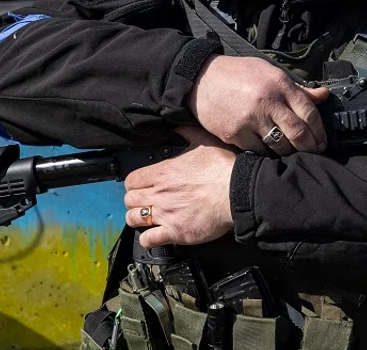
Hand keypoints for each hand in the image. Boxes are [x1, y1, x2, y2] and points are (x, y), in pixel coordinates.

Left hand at [124, 126, 236, 247]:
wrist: (237, 192)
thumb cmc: (223, 168)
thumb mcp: (204, 142)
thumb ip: (188, 134)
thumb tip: (180, 125)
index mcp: (163, 172)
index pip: (131, 180)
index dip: (134, 183)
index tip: (141, 186)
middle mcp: (159, 194)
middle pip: (129, 200)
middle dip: (134, 201)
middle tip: (144, 202)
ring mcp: (165, 214)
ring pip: (133, 219)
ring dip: (138, 219)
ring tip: (146, 219)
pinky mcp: (175, 232)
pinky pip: (149, 240)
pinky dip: (148, 239)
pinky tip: (155, 236)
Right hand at [186, 54, 329, 154]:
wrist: (200, 79)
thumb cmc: (237, 74)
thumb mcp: (269, 72)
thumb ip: (297, 88)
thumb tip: (324, 96)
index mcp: (279, 84)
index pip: (309, 112)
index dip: (320, 131)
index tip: (322, 140)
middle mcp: (268, 101)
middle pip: (298, 133)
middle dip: (310, 147)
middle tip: (313, 153)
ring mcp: (251, 119)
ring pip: (279, 146)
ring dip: (289, 153)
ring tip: (292, 153)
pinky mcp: (235, 133)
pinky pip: (258, 151)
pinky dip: (266, 154)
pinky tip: (269, 152)